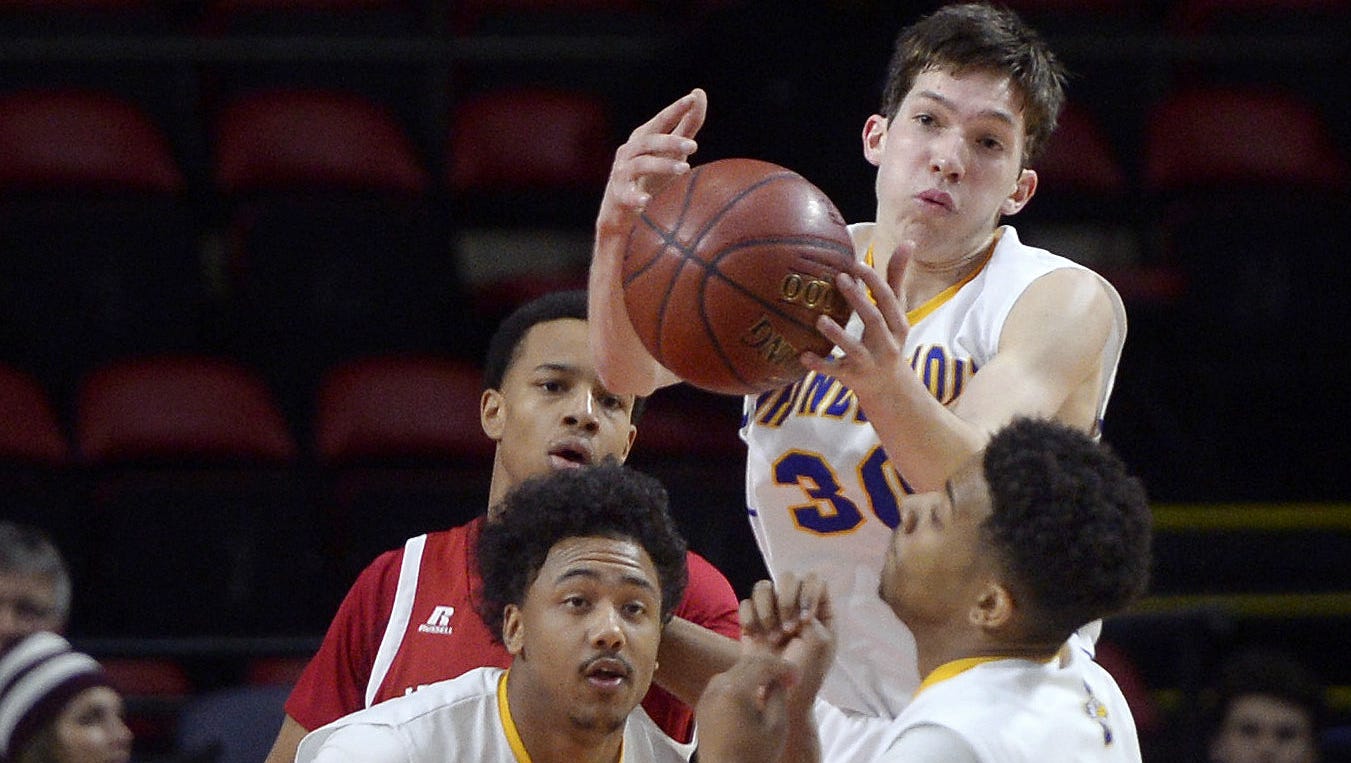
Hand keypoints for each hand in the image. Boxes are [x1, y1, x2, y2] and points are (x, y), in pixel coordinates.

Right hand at [595, 88, 705, 236]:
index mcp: (643, 138)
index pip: (661, 121)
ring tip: (685, 169)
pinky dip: (636, 197)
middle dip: (671, 141)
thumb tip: (699, 92)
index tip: (693, 98)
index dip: (675, 109)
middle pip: (649, 141)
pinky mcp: (620, 196)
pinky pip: (627, 196)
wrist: (620, 209)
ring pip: (641, 165)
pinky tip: (646, 201)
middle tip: (694, 146)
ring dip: (663, 165)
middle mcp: (629, 151)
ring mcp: (622, 173)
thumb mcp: (670, 149)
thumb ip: (687, 124)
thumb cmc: (649, 175)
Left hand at [694, 652, 798, 762]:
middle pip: (746, 664)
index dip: (783, 667)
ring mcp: (706, 696)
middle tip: (789, 680)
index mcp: (735, 690)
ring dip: (754, 674)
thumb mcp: (776, 727)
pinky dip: (740, 684)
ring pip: (734, 672)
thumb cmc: (753, 756)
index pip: (762, 665)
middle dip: (769, 668)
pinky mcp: (703, 707)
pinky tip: (752, 695)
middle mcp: (716, 687)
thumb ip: (778, 696)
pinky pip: (723, 685)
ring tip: (772, 686)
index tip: (797, 678)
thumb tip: (776, 681)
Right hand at [740, 573, 835, 715]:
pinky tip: (756, 637)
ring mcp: (772, 611)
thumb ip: (813, 615)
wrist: (778, 694)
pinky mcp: (751, 620)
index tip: (805, 619)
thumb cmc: (806, 672)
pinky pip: (745, 603)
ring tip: (772, 637)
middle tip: (789, 630)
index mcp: (818, 608)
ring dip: (768, 610)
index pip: (814, 580)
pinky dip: (750, 618)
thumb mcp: (820, 644)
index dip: (808, 594)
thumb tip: (797, 597)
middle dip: (787, 602)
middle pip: (788, 578)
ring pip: (763, 587)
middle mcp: (795, 604)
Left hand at [800, 242, 912, 402]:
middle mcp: (887, 344)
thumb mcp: (897, 313)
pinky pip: (834, 372)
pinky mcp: (852, 378)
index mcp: (898, 325)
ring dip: (837, 335)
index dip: (874, 282)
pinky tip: (802, 355)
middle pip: (874, 320)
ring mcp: (869, 363)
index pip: (889, 300)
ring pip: (853, 349)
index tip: (856, 265)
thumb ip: (897, 279)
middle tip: (838, 278)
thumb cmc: (889, 339)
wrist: (890, 388)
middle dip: (858, 300)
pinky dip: (819, 365)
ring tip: (820, 319)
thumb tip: (909, 241)